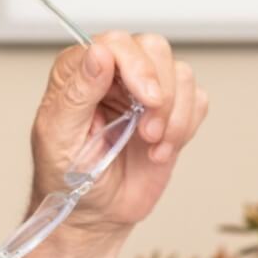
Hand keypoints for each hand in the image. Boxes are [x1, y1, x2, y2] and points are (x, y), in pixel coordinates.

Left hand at [19, 32, 207, 257]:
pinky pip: (197, 100)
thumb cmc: (67, 178)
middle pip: (154, 48)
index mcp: (80, 72)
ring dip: (174, 114)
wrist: (94, 214)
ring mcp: (145, 92)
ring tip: (151, 143)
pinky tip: (160, 150)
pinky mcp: (171, 113)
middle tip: (148, 130)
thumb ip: (76, 93)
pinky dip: (185, 127)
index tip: (145, 100)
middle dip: (160, 91)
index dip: (136, 66)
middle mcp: (115, 75)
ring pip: (181, 74)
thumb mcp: (59, 137)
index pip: (115, 43)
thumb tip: (98, 54)